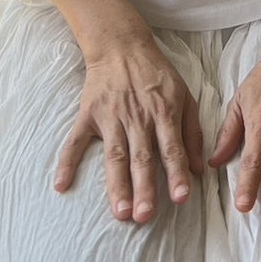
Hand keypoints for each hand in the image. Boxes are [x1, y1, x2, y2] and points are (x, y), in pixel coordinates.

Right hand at [54, 36, 203, 223]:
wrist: (122, 45)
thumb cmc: (157, 74)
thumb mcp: (184, 95)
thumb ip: (192, 132)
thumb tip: (198, 170)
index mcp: (163, 112)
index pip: (172, 148)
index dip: (177, 173)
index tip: (181, 198)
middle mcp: (138, 117)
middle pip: (141, 157)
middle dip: (144, 188)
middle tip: (144, 216)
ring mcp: (111, 117)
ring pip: (115, 155)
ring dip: (116, 184)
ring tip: (119, 212)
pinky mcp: (88, 115)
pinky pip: (75, 141)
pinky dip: (67, 162)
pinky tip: (61, 185)